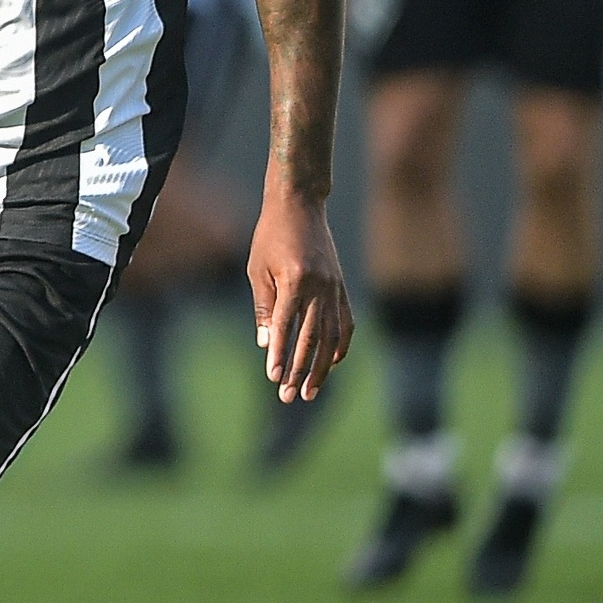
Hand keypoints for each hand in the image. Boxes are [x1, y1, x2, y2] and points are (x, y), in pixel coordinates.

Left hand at [248, 187, 351, 402]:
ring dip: (320, 367)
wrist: (300, 205)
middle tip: (289, 396)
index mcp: (295, 280)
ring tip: (309, 391)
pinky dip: (340, 345)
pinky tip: (332, 363)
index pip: (286, 326)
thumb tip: (265, 344)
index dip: (280, 354)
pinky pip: (345, 323)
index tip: (273, 378)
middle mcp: (319, 287)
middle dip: (299, 370)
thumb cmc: (270, 236)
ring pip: (331, 336)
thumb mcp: (257, 268)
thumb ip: (263, 307)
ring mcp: (335, 288)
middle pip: (311, 338)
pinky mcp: (342, 287)